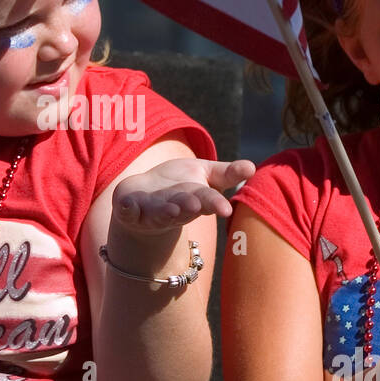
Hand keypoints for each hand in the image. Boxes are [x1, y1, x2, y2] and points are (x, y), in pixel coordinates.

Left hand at [112, 157, 255, 236]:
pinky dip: (128, 209)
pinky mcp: (129, 211)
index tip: (225, 209)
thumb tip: (252, 166)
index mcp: (195, 199)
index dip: (216, 204)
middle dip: (188, 207)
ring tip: (172, 209)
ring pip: (160, 214)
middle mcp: (176, 208)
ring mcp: (152, 212)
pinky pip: (127, 212)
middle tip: (195, 206)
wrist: (146, 199)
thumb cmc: (181, 186)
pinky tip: (127, 205)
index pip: (208, 201)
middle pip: (184, 208)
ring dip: (165, 212)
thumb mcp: (205, 175)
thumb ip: (227, 173)